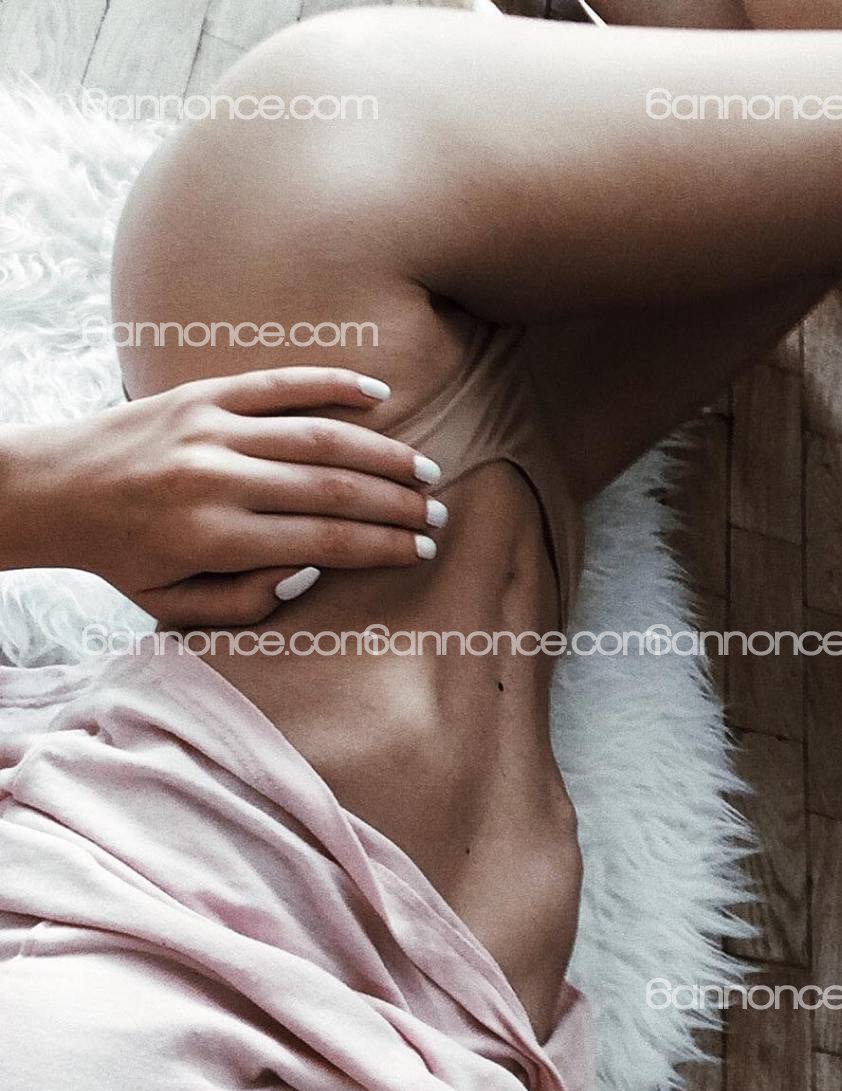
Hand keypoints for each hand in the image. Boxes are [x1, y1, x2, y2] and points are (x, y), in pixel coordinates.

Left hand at [0, 366, 446, 625]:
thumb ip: (247, 602)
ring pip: (318, 436)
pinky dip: (331, 384)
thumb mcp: (174, 605)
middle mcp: (219, 478)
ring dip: (381, 451)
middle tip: (437, 512)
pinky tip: (376, 393)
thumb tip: (310, 569)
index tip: (419, 550)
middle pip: (333, 488)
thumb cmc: (122, 556)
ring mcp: (213, 428)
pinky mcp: (203, 393)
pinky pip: (279, 382)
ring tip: (423, 469)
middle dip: (396, 503)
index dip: (381, 546)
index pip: (323, 542)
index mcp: (214, 537)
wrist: (51, 489)